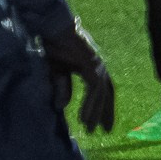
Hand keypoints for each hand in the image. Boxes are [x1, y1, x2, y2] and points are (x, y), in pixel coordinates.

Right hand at [42, 18, 116, 133]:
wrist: (52, 28)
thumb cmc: (54, 46)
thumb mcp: (56, 71)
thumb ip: (62, 87)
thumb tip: (62, 106)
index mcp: (93, 66)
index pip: (103, 89)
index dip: (103, 106)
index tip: (102, 122)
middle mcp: (99, 66)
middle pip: (108, 93)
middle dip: (107, 112)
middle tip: (106, 131)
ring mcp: (97, 65)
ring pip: (101, 94)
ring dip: (96, 113)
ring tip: (91, 129)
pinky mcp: (91, 65)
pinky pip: (93, 90)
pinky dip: (90, 105)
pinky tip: (84, 119)